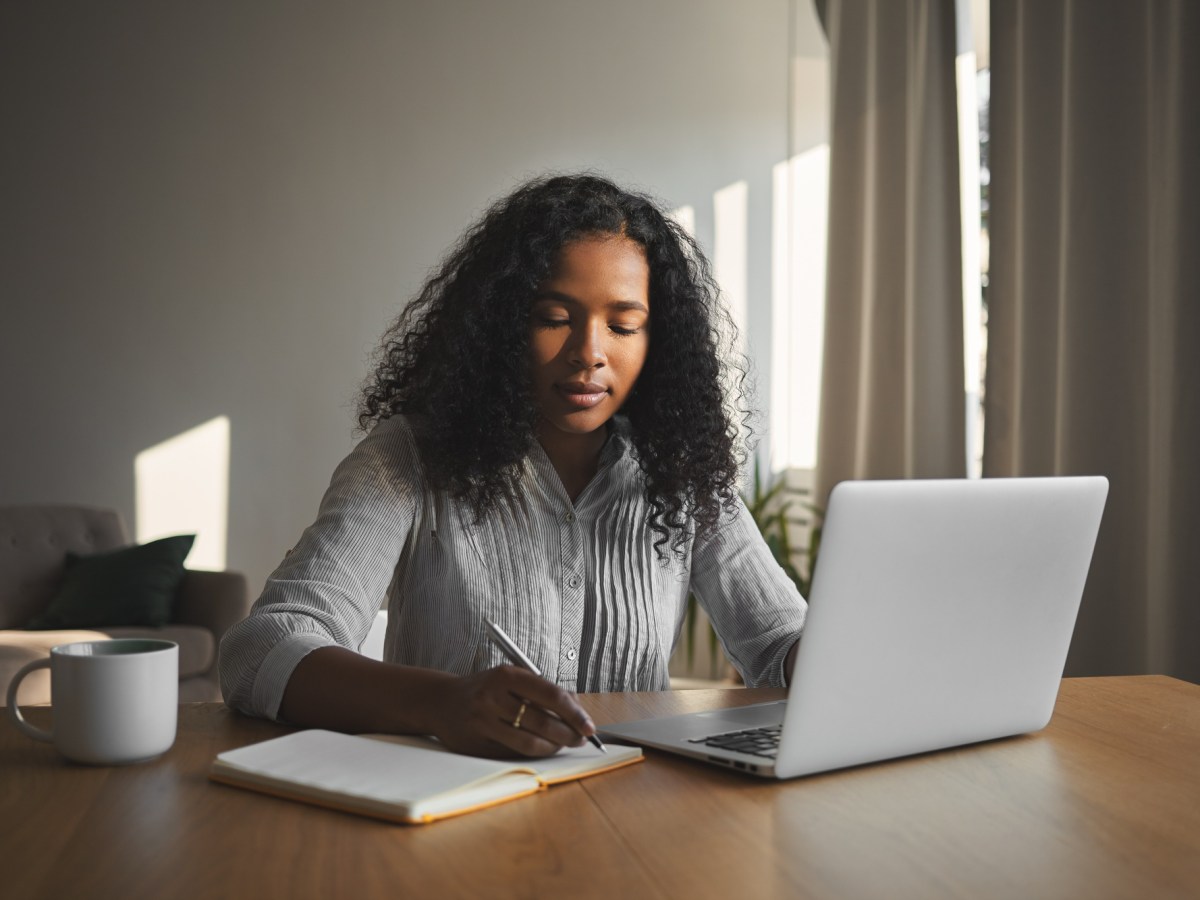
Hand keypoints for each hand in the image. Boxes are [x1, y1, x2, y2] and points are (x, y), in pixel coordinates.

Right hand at [428, 666, 596, 757]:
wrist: (440, 701)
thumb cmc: (485, 688)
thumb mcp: (510, 678)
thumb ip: (540, 690)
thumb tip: (577, 708)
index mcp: (506, 676)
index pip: (551, 695)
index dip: (575, 712)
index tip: (589, 725)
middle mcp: (493, 698)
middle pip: (543, 722)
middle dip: (568, 734)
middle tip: (581, 738)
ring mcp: (482, 722)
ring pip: (529, 743)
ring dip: (553, 747)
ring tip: (563, 744)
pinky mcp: (476, 744)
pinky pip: (513, 753)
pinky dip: (533, 753)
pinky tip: (542, 748)